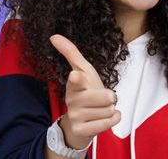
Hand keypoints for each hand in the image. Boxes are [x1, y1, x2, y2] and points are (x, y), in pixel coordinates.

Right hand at [50, 34, 120, 149]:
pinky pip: (107, 123)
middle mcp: (72, 100)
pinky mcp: (82, 130)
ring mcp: (76, 116)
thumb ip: (71, 53)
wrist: (82, 120)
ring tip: (101, 109)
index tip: (75, 75)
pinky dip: (113, 120)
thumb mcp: (83, 70)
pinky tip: (106, 117)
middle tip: (104, 98)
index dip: (77, 79)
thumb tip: (54, 36)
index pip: (76, 81)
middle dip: (111, 97)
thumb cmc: (86, 91)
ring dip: (110, 110)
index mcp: (74, 83)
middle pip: (105, 97)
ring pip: (109, 110)